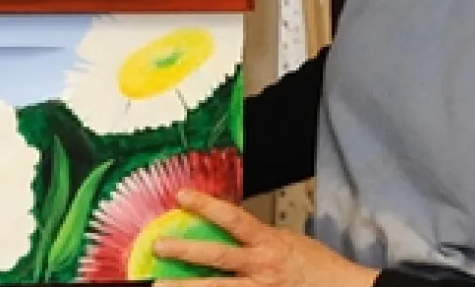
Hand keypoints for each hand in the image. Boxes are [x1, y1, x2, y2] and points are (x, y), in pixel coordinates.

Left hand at [152, 189, 380, 286]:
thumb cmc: (316, 265)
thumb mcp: (287, 240)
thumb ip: (257, 237)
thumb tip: (229, 229)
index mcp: (268, 243)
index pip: (233, 219)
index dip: (207, 205)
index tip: (182, 196)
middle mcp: (261, 267)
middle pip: (217, 257)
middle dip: (185, 251)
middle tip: (158, 246)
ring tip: (159, 285)